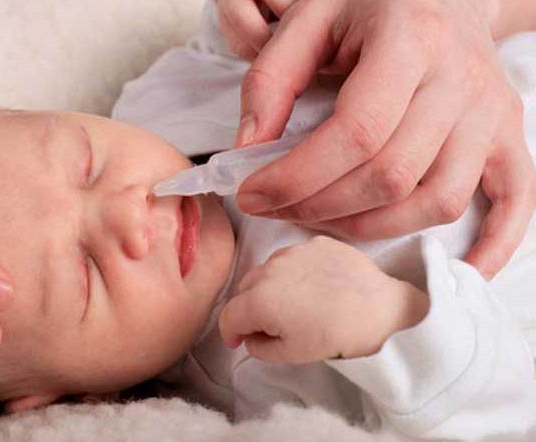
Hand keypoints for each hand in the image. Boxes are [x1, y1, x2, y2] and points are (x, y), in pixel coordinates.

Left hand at [218, 0, 535, 278]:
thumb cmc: (367, 9)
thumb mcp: (307, 21)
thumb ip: (270, 81)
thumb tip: (248, 148)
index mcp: (409, 41)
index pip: (355, 133)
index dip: (297, 176)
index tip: (252, 194)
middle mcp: (460, 80)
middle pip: (391, 175)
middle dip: (320, 207)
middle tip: (276, 208)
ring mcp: (491, 113)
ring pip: (437, 200)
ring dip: (371, 228)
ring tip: (321, 220)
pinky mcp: (507, 137)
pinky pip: (515, 201)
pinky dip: (492, 245)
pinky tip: (459, 270)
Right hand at [219, 236, 428, 362]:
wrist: (383, 311)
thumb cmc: (337, 336)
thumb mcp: (291, 354)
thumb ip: (258, 347)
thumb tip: (250, 337)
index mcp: (258, 300)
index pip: (228, 315)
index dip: (230, 332)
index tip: (240, 341)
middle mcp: (269, 268)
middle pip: (244, 289)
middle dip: (249, 308)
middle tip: (271, 326)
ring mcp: (293, 251)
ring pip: (267, 269)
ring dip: (271, 286)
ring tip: (296, 304)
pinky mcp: (316, 243)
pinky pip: (294, 257)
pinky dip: (295, 271)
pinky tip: (315, 287)